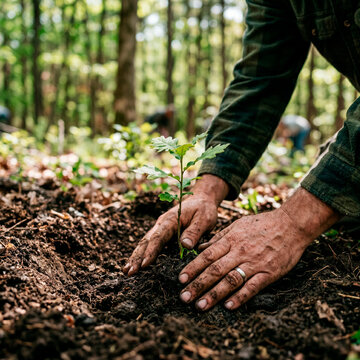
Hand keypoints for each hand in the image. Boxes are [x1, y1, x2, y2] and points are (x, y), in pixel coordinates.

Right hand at [123, 175, 228, 275]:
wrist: (201, 199)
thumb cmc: (204, 209)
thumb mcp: (204, 219)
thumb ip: (194, 232)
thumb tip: (185, 245)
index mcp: (171, 220)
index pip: (158, 237)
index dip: (151, 252)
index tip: (144, 265)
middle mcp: (162, 224)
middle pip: (146, 241)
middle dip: (137, 257)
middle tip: (130, 272)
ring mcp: (160, 228)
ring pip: (145, 243)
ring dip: (136, 256)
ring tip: (127, 271)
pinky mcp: (163, 233)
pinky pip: (150, 244)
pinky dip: (142, 254)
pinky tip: (137, 265)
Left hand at [178, 188, 340, 310]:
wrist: (291, 225)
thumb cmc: (262, 224)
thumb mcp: (238, 225)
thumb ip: (219, 238)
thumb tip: (200, 248)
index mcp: (231, 239)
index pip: (207, 255)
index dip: (193, 268)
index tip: (181, 279)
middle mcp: (240, 252)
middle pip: (215, 270)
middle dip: (198, 285)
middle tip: (184, 298)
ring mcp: (255, 263)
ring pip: (231, 280)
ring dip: (214, 294)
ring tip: (200, 306)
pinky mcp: (269, 273)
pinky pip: (253, 287)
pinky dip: (240, 297)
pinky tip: (229, 306)